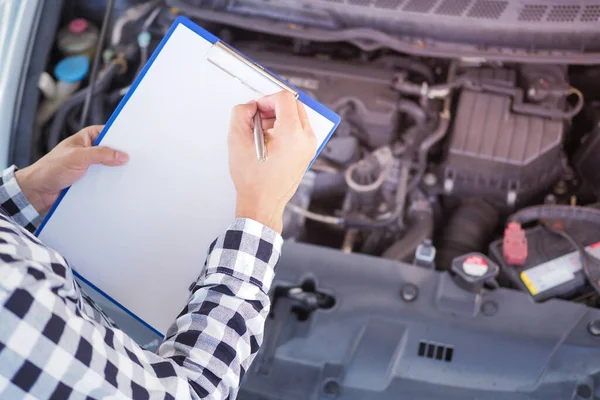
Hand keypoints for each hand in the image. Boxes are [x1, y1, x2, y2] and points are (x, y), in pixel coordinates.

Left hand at [15, 125, 128, 213]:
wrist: (37, 192)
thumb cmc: (51, 169)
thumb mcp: (78, 157)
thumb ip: (101, 154)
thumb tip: (122, 156)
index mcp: (86, 138)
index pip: (110, 133)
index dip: (123, 138)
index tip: (137, 144)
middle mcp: (89, 151)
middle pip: (112, 152)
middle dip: (122, 157)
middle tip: (137, 161)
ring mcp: (90, 166)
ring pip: (110, 167)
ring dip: (116, 172)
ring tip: (131, 175)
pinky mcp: (90, 181)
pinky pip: (105, 181)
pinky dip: (111, 184)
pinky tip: (120, 186)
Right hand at [229, 92, 316, 232]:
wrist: (263, 203)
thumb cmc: (253, 179)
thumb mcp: (237, 140)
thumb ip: (241, 113)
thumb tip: (250, 106)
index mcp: (292, 133)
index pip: (285, 98)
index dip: (267, 99)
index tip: (257, 109)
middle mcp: (306, 139)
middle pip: (295, 105)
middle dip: (274, 107)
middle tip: (258, 118)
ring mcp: (309, 147)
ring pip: (298, 117)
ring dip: (280, 117)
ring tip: (262, 132)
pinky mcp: (307, 153)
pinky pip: (299, 130)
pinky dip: (286, 129)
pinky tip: (270, 141)